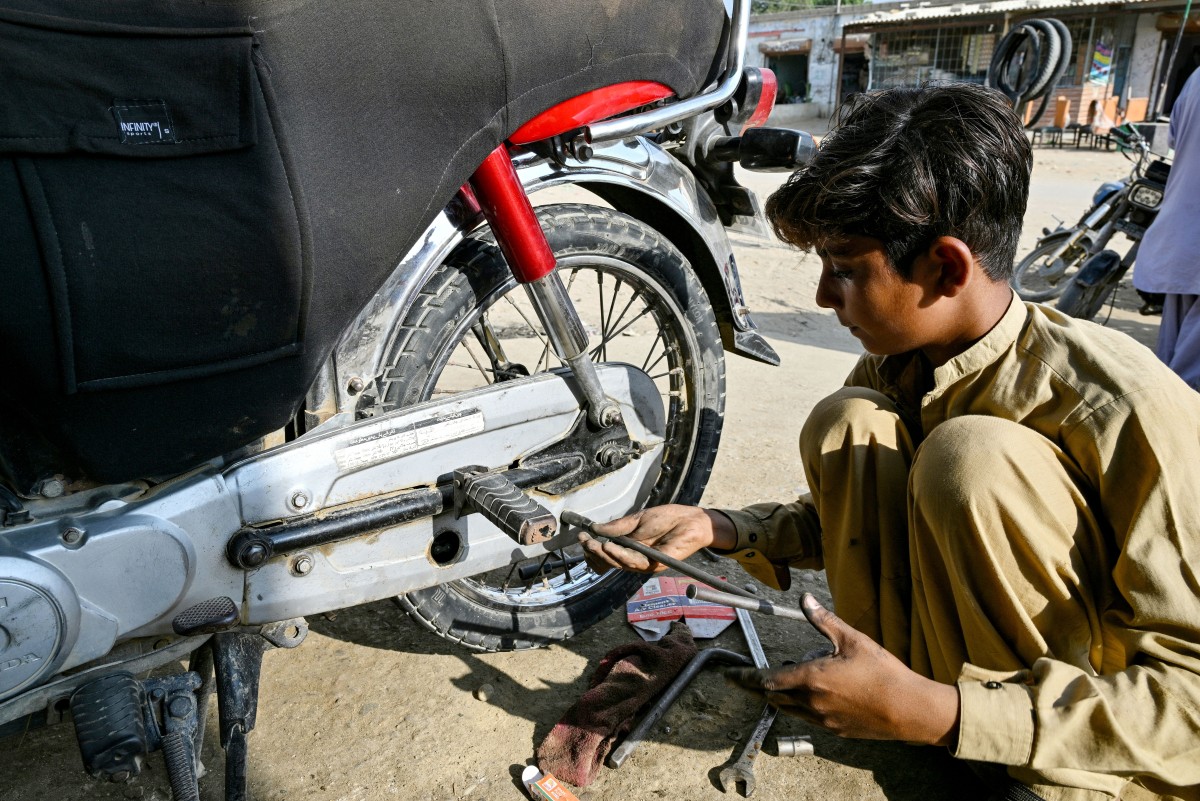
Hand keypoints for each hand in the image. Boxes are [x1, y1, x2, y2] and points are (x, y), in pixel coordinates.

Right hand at [576, 504, 735, 573]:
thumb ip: (618, 526)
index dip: (593, 547)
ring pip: (619, 563)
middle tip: (584, 542)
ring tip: (594, 544)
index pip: (607, 552)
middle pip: (609, 561)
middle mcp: (635, 557)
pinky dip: (620, 555)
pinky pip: (633, 563)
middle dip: (594, 552)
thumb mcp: (638, 519)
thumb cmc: (669, 519)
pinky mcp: (655, 565)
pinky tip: (610, 546)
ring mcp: (645, 563)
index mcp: (630, 546)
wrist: (692, 520)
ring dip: (604, 554)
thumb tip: (596, 528)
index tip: (581, 536)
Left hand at [724, 594, 959, 746]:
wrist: (909, 710)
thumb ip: (824, 620)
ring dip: (775, 697)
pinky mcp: (834, 730)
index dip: (746, 677)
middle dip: (754, 688)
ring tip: (770, 685)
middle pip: (771, 697)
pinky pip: (805, 719)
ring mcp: (822, 720)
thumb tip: (804, 600)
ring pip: (787, 710)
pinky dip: (795, 707)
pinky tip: (803, 697)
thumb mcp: (852, 640)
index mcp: (811, 679)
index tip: (731, 675)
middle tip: (740, 680)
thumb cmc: (883, 673)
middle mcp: (811, 703)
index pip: (767, 679)